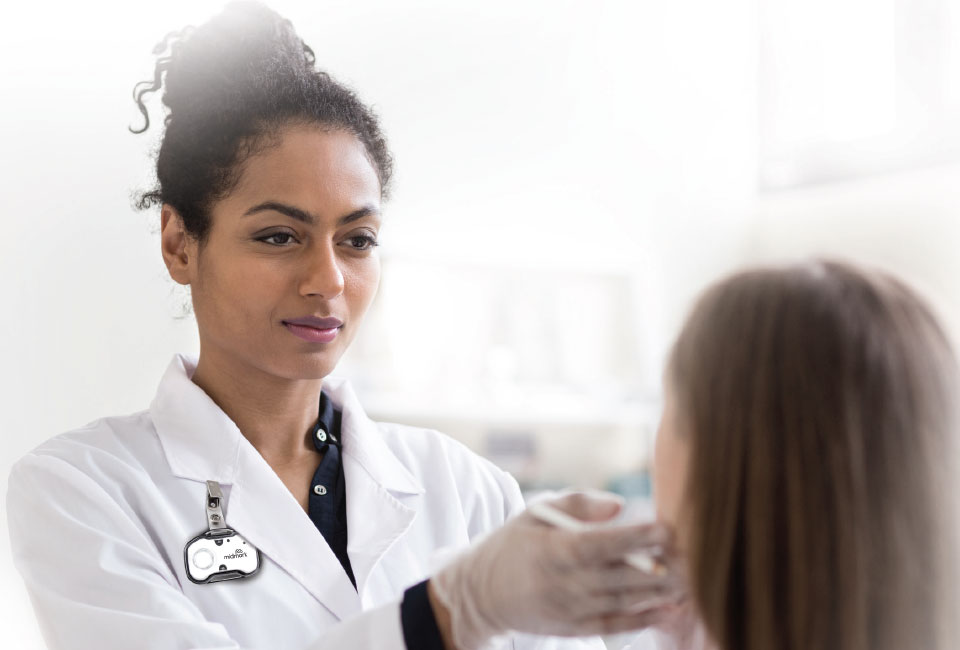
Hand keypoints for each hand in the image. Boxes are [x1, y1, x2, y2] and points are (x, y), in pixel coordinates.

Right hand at [429, 491, 684, 648]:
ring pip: (624, 601)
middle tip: (696, 553)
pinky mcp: (575, 628)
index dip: (636, 538)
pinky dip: (645, 618)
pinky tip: (671, 607)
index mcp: (552, 549)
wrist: (482, 593)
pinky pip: (616, 623)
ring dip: (661, 592)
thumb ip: (578, 504)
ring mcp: (570, 609)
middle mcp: (564, 583)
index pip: (601, 544)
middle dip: (661, 566)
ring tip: (694, 577)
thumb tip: (619, 505)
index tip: (667, 528)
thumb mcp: (535, 512)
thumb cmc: (514, 544)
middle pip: (620, 576)